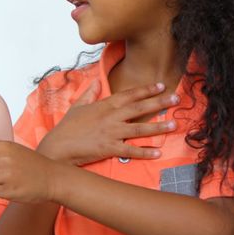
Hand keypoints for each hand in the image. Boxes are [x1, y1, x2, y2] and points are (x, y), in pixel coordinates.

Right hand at [38, 81, 178, 164]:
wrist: (57, 147)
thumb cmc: (67, 128)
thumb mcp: (77, 106)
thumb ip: (89, 93)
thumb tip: (97, 81)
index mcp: (104, 106)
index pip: (129, 95)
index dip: (146, 90)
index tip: (161, 86)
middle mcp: (110, 117)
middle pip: (138, 108)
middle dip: (159, 102)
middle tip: (176, 98)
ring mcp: (111, 133)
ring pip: (139, 129)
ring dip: (157, 127)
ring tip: (173, 125)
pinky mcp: (109, 148)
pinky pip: (130, 150)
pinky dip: (144, 152)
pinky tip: (158, 153)